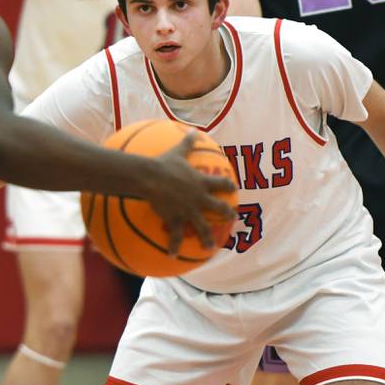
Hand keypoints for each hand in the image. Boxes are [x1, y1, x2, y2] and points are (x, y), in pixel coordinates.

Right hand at [143, 131, 236, 255]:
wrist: (151, 177)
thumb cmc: (163, 163)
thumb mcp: (177, 150)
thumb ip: (188, 142)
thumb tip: (193, 129)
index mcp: (201, 182)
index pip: (221, 184)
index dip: (229, 187)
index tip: (234, 190)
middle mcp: (198, 198)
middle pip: (218, 208)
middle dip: (227, 213)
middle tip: (232, 218)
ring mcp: (188, 210)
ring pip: (201, 227)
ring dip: (207, 238)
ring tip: (211, 248)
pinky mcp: (175, 219)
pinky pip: (175, 235)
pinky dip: (173, 246)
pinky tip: (172, 255)